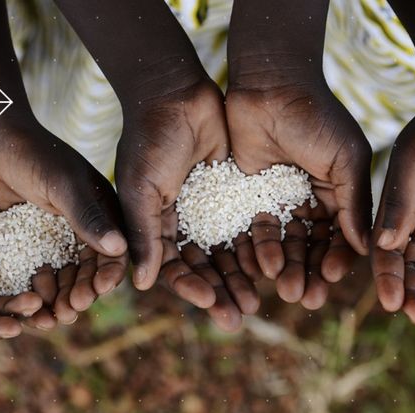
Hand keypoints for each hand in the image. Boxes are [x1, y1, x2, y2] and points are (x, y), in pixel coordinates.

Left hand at [0, 114, 127, 327]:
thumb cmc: (34, 156)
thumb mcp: (63, 186)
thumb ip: (88, 217)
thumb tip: (119, 249)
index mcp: (102, 213)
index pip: (114, 252)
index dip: (108, 275)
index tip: (98, 292)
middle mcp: (83, 229)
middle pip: (89, 272)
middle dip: (82, 294)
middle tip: (70, 312)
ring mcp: (57, 238)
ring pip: (65, 279)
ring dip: (61, 299)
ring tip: (50, 318)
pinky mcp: (31, 244)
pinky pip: (39, 275)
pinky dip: (37, 293)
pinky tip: (29, 307)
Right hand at [116, 79, 257, 330]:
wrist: (177, 94)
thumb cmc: (149, 140)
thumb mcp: (140, 189)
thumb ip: (143, 233)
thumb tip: (141, 284)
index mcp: (155, 226)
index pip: (174, 267)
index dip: (190, 287)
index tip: (209, 304)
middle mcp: (183, 223)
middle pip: (204, 267)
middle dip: (221, 291)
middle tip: (239, 317)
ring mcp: (210, 209)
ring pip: (229, 252)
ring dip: (241, 276)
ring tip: (260, 300)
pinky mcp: (235, 193)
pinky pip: (248, 226)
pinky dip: (258, 247)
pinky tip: (274, 266)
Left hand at [225, 77, 371, 308]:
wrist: (268, 87)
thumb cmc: (315, 118)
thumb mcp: (345, 159)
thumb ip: (355, 203)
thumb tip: (369, 248)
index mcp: (340, 193)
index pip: (342, 236)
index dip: (338, 258)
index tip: (333, 278)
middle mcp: (312, 202)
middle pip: (312, 247)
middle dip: (311, 272)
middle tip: (306, 298)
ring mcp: (281, 201)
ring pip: (284, 244)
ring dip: (286, 267)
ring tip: (285, 288)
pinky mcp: (251, 197)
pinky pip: (255, 230)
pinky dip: (258, 250)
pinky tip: (260, 268)